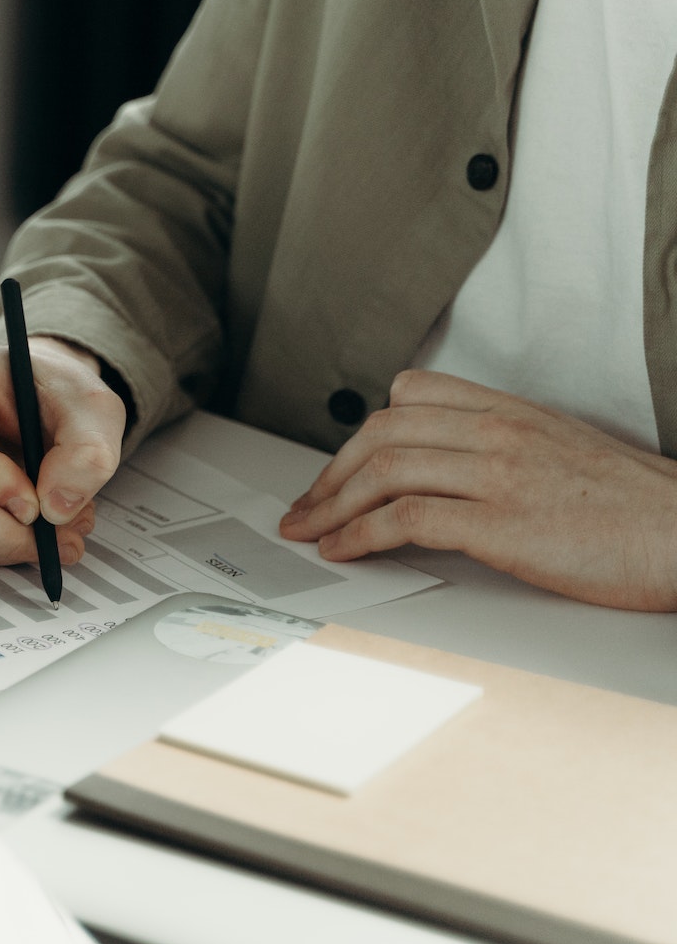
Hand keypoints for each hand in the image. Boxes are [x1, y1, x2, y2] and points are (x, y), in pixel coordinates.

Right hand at [0, 341, 125, 564]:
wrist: (30, 392)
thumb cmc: (48, 389)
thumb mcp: (90, 408)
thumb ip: (87, 453)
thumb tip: (57, 507)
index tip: (36, 494)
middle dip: (7, 530)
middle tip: (60, 531)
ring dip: (4, 542)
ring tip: (52, 525)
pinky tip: (21, 523)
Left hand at [279, 370, 676, 610]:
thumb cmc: (637, 509)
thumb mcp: (564, 453)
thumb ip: (505, 449)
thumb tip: (450, 474)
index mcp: (513, 412)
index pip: (413, 394)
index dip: (363, 432)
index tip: (342, 466)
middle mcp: (500, 432)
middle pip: (383, 432)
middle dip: (331, 472)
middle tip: (307, 506)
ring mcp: (499, 474)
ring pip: (384, 470)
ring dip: (332, 506)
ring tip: (309, 532)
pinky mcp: (502, 523)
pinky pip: (405, 518)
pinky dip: (360, 534)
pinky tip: (344, 549)